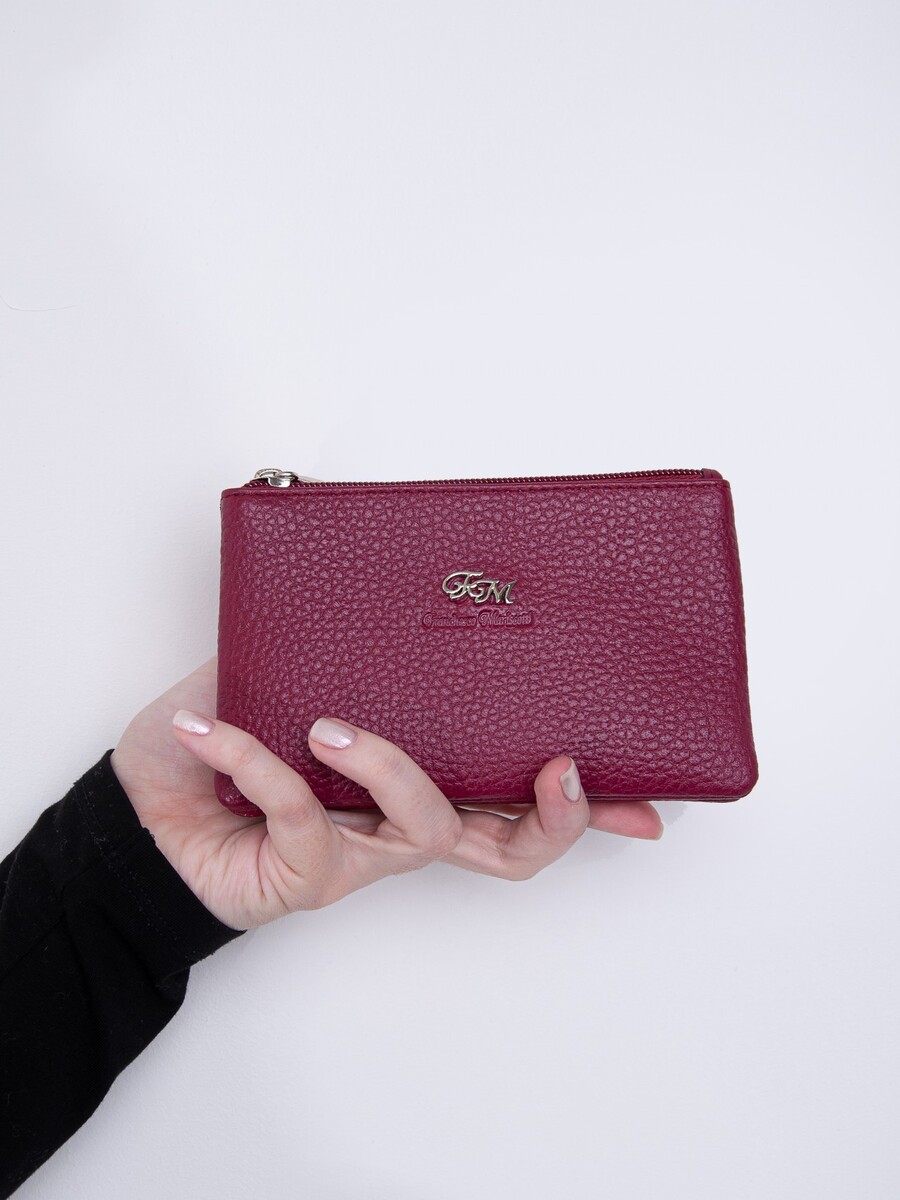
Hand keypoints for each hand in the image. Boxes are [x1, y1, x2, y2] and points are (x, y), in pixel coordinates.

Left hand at [110, 656, 663, 931]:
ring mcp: (359, 856)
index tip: (645, 800)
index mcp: (416, 781)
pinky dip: (255, 759)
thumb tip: (378, 587)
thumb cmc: (217, 750)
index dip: (579, 806)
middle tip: (564, 770)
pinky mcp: (304, 874)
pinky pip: (302, 812)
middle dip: (554, 817)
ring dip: (392, 765)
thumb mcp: (283, 680)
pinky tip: (213, 728)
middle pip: (507, 847)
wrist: (141, 810)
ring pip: (428, 828)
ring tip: (335, 727)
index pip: (512, 798)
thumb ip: (334, 649)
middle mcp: (401, 827)